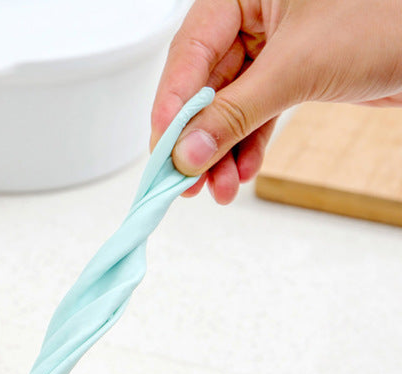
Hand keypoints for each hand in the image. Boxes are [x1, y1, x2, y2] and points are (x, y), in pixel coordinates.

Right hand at [151, 0, 401, 203]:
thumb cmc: (388, 18)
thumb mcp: (297, 67)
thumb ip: (235, 113)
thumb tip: (187, 152)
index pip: (189, 52)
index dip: (172, 106)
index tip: (162, 150)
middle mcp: (253, 17)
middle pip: (204, 87)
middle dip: (197, 140)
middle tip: (182, 179)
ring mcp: (271, 49)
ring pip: (229, 108)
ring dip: (221, 153)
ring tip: (217, 188)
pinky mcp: (291, 76)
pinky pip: (256, 116)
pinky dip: (248, 147)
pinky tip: (242, 172)